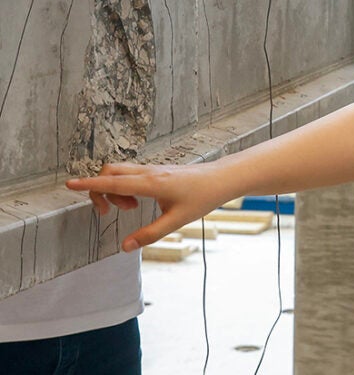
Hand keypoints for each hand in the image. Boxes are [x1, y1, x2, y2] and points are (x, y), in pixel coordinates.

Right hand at [67, 161, 227, 251]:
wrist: (221, 179)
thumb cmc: (202, 197)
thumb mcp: (177, 221)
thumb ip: (150, 234)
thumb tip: (124, 247)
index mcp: (151, 183)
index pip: (114, 182)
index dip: (90, 185)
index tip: (69, 184)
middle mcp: (148, 172)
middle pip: (110, 172)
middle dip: (99, 191)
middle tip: (109, 212)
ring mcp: (152, 169)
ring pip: (119, 172)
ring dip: (114, 190)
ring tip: (130, 209)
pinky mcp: (155, 171)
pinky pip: (129, 174)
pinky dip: (124, 187)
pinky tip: (137, 202)